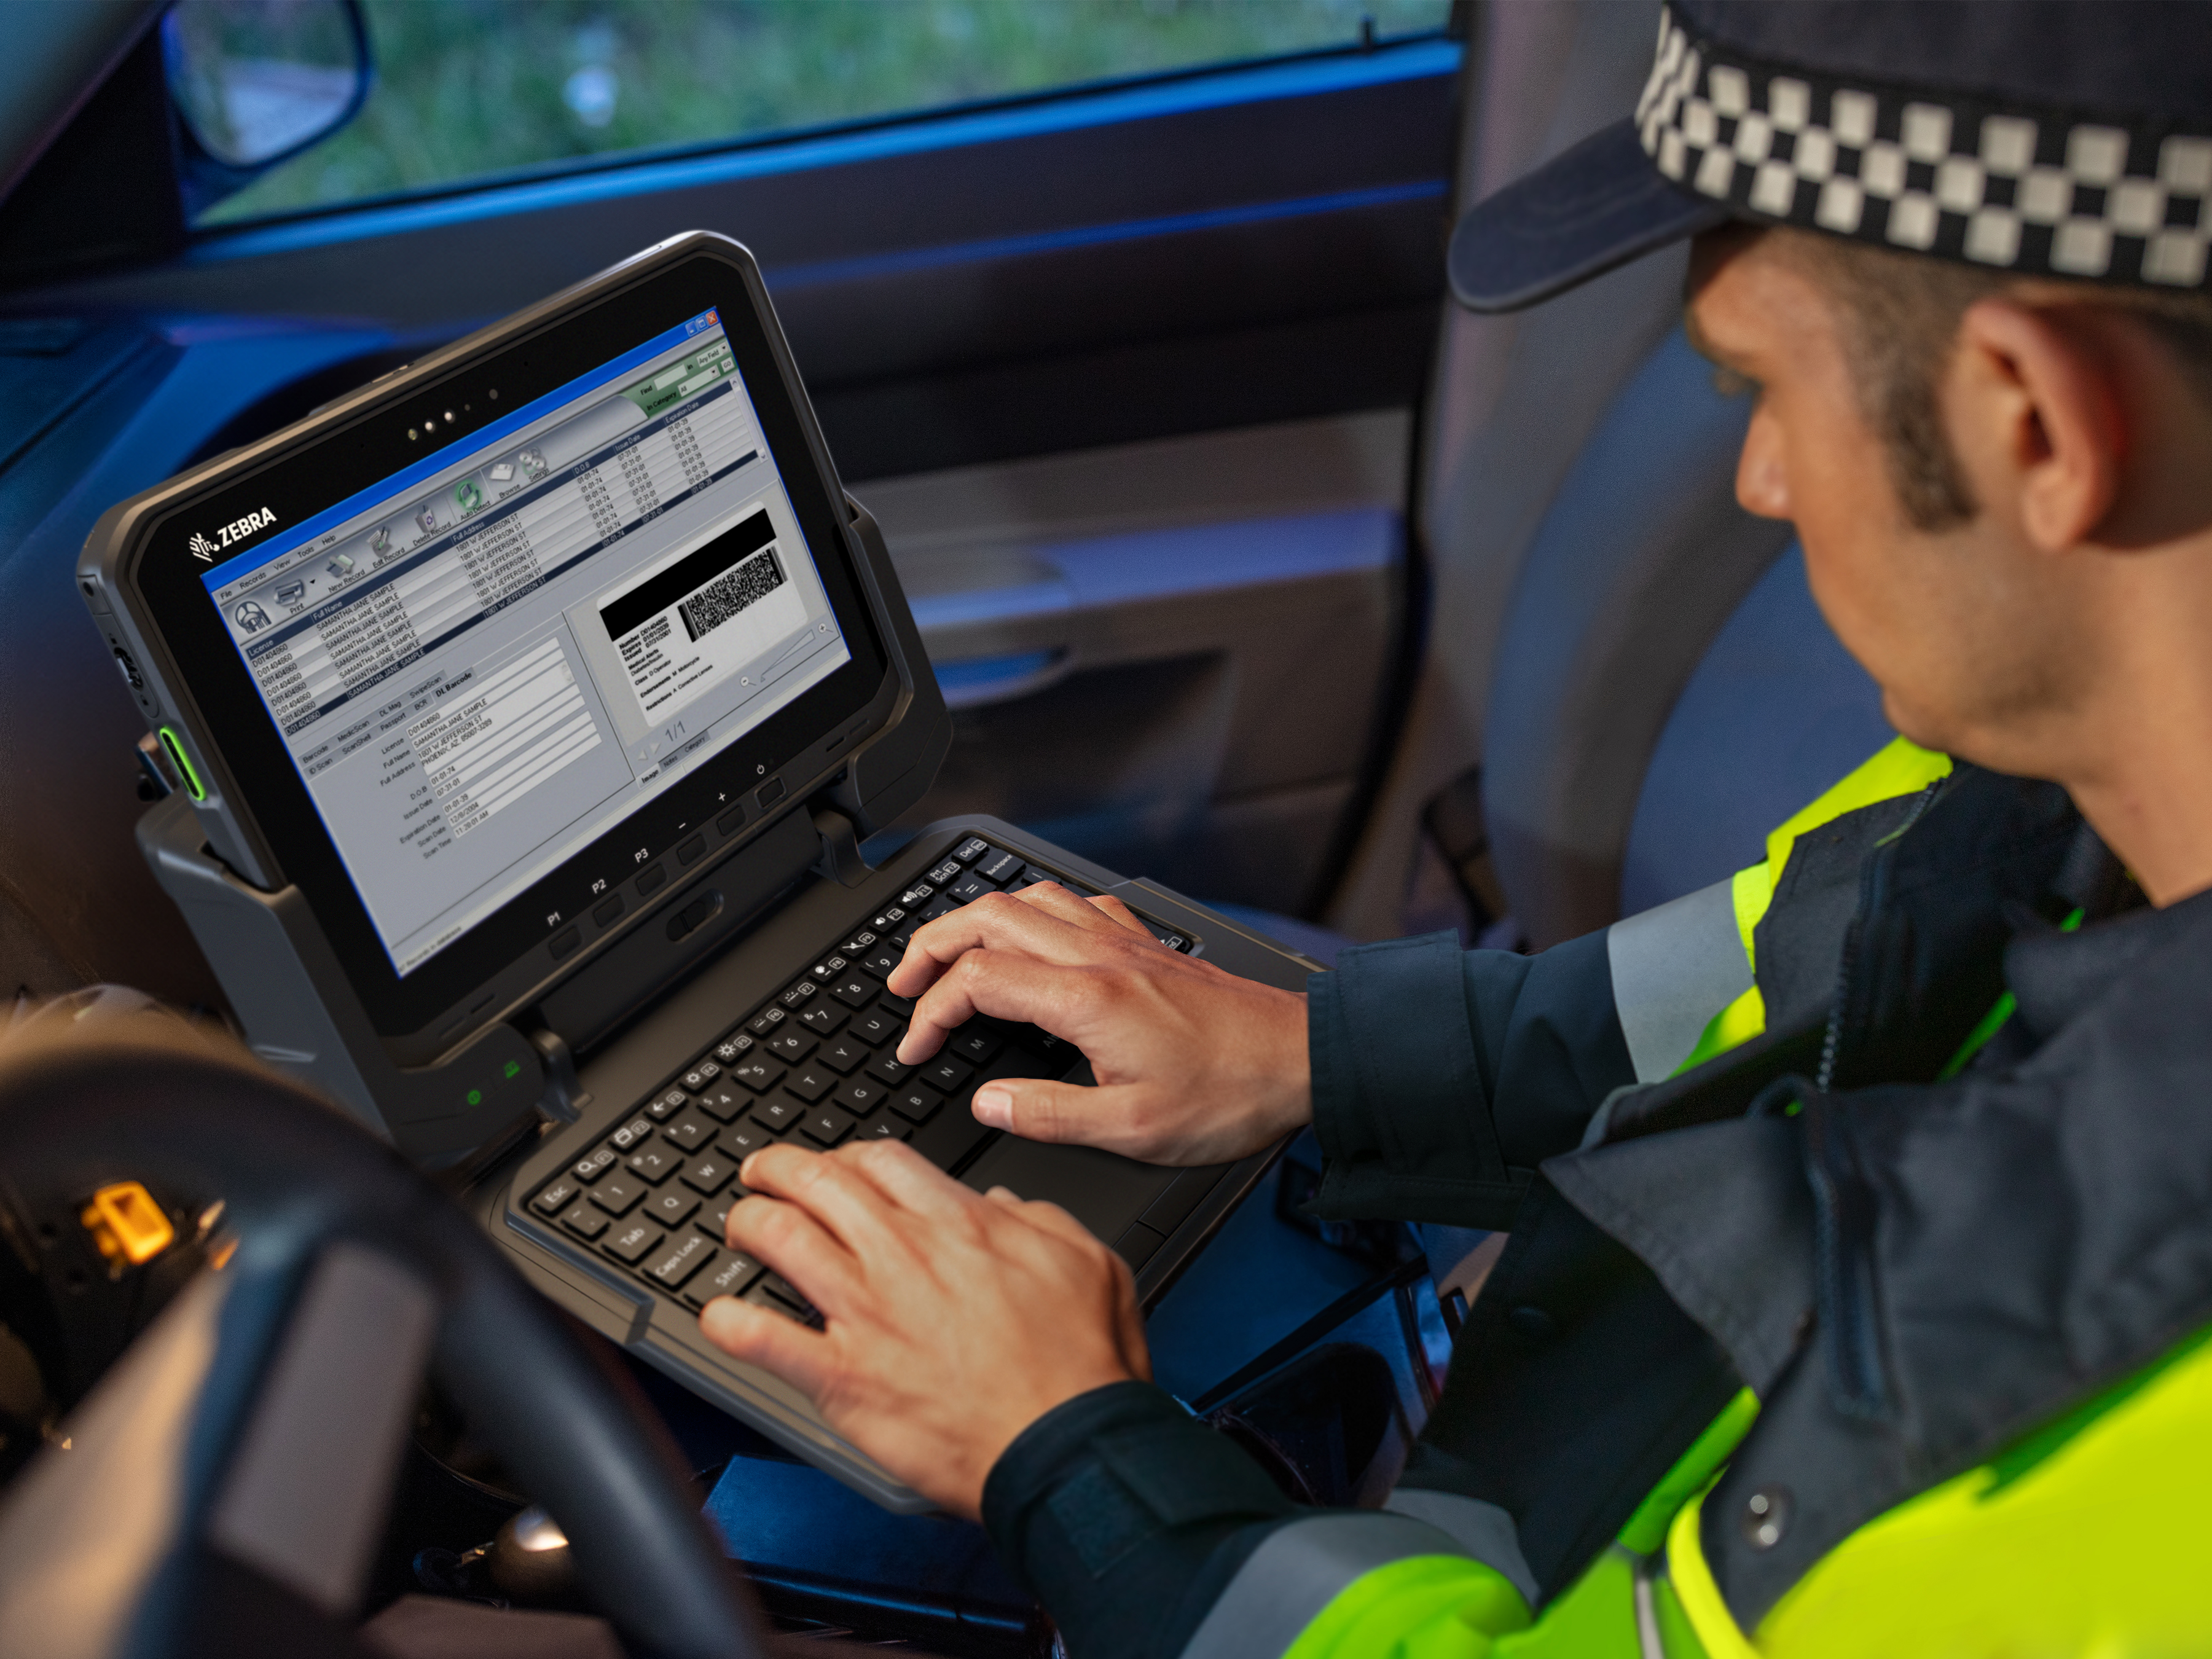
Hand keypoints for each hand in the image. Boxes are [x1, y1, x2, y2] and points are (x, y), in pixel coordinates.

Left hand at [697, 1138, 1145, 1518]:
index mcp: (960, 1225)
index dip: (847, 1155)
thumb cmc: (1082, 1365)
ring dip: (748, 1223)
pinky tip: (719, 1317)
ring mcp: (868, 1315)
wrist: (1067, 1446)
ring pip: (780, 1238)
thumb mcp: (1089, 1260)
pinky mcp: (844, 1379)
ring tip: (739, 1226)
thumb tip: (1001, 1204)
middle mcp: (903, 1257)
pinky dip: (730, 1324)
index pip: (880, 1159)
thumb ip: (1037, 1220)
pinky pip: (764, 1340)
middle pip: (817, 1181)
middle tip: (763, 1174)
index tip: (839, 1167)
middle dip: (777, 1167)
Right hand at [887, 882, 1310, 1164]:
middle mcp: (1098, 956)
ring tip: (947, 951)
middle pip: (988, 917)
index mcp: (1085, 998)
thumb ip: (1047, 1115)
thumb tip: (988, 1102)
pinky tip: (1029, 932)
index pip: (976, 980)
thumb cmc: (1231, 1094)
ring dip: (975, 919)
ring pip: (1028, 897)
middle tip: (902, 984)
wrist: (1305, 1060)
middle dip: (930, 945)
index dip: (930, 1012)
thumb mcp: (1131, 1129)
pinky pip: (1075, 903)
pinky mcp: (1147, 946)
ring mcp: (1124, 943)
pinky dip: (1032, 909)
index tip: (916, 1050)